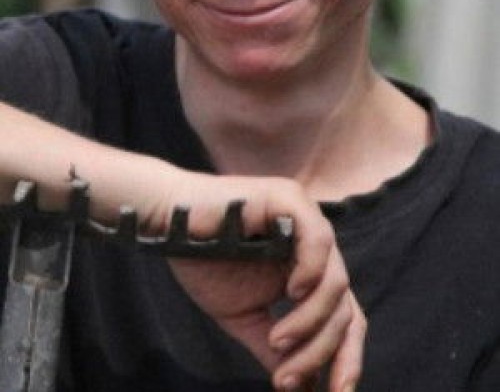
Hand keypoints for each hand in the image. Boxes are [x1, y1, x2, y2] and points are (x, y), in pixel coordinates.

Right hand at [166, 172, 365, 391]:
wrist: (171, 228)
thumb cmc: (205, 263)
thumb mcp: (246, 317)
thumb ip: (277, 349)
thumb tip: (304, 390)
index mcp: (309, 271)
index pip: (345, 317)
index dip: (347, 357)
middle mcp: (316, 246)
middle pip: (344, 307)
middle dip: (323, 350)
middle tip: (287, 379)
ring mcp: (307, 220)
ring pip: (336, 282)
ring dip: (310, 321)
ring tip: (276, 339)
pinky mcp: (291, 199)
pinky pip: (319, 240)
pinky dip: (312, 271)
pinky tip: (292, 291)